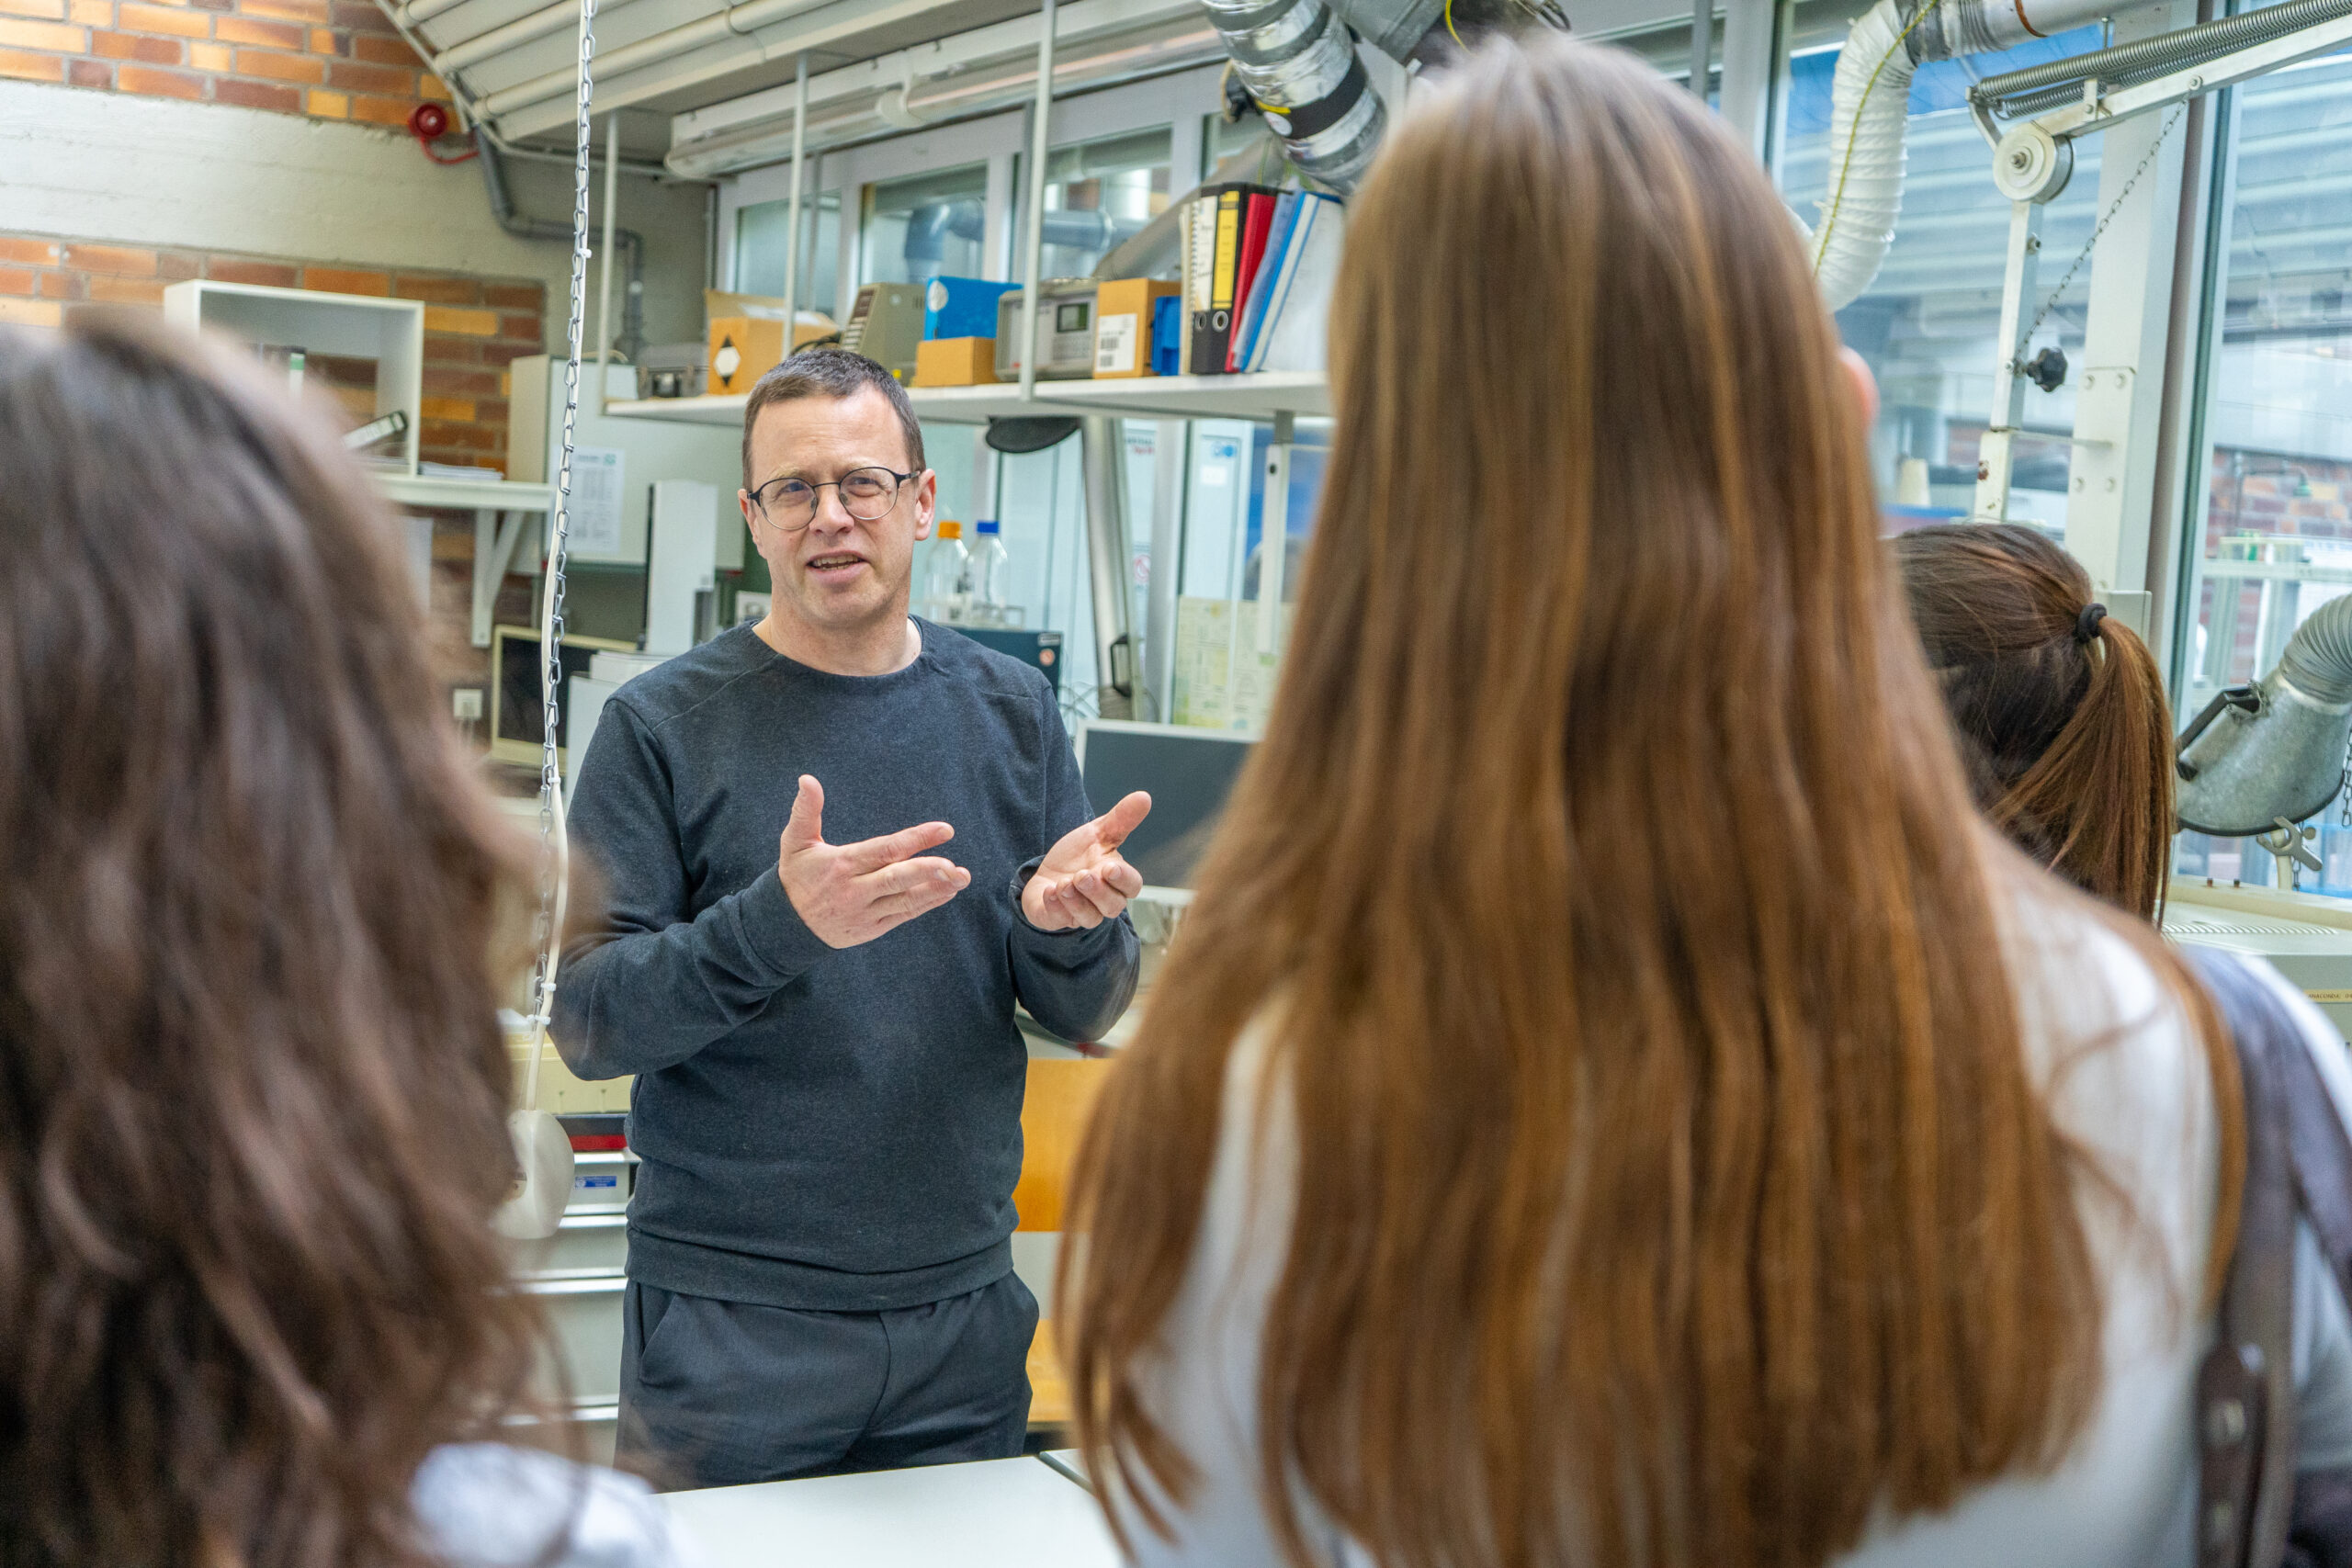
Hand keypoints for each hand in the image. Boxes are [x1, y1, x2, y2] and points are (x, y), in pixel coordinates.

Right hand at [778, 775, 970, 948]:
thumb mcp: (795, 842)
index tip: (944, 830)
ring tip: (962, 878)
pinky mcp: (872, 929)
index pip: (884, 850)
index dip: (916, 840)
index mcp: (842, 864)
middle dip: (929, 871)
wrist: (785, 926)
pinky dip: (927, 903)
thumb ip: (806, 811)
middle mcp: (855, 890)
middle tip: (956, 867)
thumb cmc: (796, 876)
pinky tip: (947, 891)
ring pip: (905, 901)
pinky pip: (904, 915)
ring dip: (936, 889)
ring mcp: (865, 912)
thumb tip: (807, 780)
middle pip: (897, 879)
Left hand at [1023, 792, 1150, 931]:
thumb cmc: (1078, 857)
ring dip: (1076, 902)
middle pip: (1113, 906)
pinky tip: (1049, 891)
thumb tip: (1144, 796)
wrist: (1046, 874)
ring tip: (1064, 883)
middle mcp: (1103, 902)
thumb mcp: (1097, 833)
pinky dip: (1055, 907)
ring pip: (1089, 918)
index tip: (1110, 868)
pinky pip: (1059, 920)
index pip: (1131, 886)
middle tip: (1083, 875)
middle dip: (1098, 892)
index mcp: (1117, 881)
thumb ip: (1121, 819)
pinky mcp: (1057, 919)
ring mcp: (1080, 914)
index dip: (1123, 879)